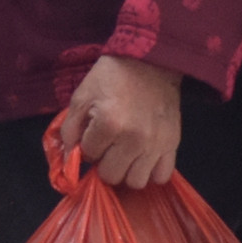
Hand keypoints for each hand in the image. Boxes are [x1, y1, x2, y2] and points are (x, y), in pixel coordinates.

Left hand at [50, 52, 181, 191]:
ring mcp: (155, 143)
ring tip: (126, 154)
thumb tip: (69, 157)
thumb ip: (69, 129)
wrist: (151, 60)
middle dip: (105, 163)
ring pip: (136, 182)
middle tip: (109, 145)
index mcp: (109, 124)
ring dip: (127, 171)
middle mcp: (133, 139)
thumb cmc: (112, 76)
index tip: (94, 133)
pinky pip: (161, 176)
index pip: (89, 156)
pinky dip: (151, 172)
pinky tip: (144, 158)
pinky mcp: (172, 143)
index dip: (88, 145)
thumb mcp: (82, 96)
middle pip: (111, 175)